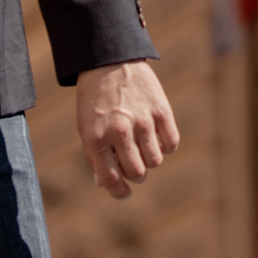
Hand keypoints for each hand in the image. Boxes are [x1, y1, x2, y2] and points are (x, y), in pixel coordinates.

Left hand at [76, 60, 178, 199]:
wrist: (109, 63)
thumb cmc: (94, 102)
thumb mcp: (86, 129)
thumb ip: (96, 156)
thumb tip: (106, 183)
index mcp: (96, 139)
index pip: (110, 179)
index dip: (118, 192)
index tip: (124, 194)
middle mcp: (120, 132)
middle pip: (137, 173)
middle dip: (135, 174)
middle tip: (133, 165)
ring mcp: (142, 121)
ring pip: (155, 161)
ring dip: (150, 160)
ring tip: (142, 147)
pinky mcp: (161, 111)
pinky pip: (171, 143)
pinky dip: (165, 146)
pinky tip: (156, 137)